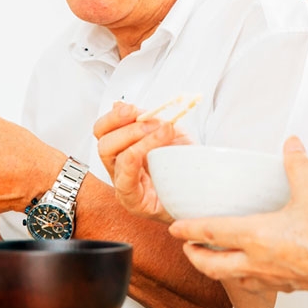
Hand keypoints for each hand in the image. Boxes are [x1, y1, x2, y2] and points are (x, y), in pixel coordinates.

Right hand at [93, 101, 190, 223]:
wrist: (204, 190)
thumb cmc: (185, 165)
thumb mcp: (169, 133)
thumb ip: (146, 120)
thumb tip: (118, 104)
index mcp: (123, 150)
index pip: (103, 130)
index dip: (114, 117)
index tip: (133, 108)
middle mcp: (119, 168)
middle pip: (103, 142)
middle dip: (127, 127)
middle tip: (154, 123)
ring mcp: (124, 186)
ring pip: (110, 156)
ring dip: (135, 138)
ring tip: (162, 132)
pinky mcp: (133, 202)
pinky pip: (124, 179)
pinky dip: (136, 158)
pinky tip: (154, 151)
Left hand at [168, 136, 307, 296]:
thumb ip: (297, 164)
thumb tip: (291, 145)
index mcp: (257, 236)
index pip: (212, 232)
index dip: (189, 229)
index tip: (174, 228)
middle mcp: (259, 261)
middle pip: (213, 266)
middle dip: (195, 258)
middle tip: (187, 249)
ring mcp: (274, 277)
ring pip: (234, 279)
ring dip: (219, 270)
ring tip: (216, 260)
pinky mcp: (292, 286)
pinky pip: (259, 284)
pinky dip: (248, 277)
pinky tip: (257, 269)